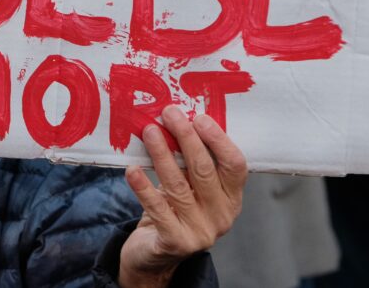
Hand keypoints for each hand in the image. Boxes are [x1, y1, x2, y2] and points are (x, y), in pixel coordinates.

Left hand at [118, 106, 246, 287]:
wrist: (155, 255)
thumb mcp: (190, 186)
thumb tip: (175, 119)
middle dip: (186, 138)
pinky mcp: (176, 241)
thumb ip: (189, 161)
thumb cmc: (174, 210)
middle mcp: (222, 215)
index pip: (235, 165)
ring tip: (149, 132)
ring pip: (178, 185)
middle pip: (204, 170)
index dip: (218, 140)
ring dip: (161, 154)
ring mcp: (200, 231)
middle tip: (169, 114)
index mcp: (231, 197)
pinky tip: (132, 170)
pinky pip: (158, 208)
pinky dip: (143, 187)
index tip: (198, 117)